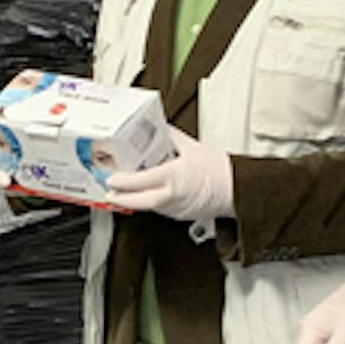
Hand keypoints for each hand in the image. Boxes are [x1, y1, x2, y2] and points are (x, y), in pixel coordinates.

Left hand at [100, 127, 234, 228]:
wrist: (236, 189)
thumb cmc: (218, 170)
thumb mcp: (191, 147)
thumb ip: (170, 137)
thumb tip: (156, 127)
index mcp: (175, 176)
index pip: (143, 181)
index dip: (124, 181)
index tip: (112, 179)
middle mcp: (173, 195)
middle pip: (140, 202)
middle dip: (121, 199)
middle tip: (108, 193)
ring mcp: (176, 209)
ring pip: (148, 207)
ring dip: (134, 201)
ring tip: (121, 194)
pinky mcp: (179, 216)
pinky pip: (159, 210)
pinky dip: (149, 203)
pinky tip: (143, 196)